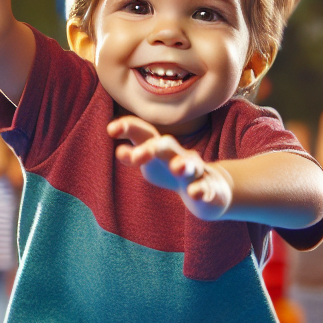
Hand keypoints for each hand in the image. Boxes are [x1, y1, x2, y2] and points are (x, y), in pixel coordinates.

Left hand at [108, 116, 232, 219]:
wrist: (212, 189)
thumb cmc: (172, 171)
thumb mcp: (150, 163)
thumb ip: (134, 156)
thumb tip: (120, 151)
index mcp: (161, 148)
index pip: (145, 132)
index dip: (129, 128)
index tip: (111, 130)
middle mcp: (178, 155)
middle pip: (166, 146)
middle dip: (152, 148)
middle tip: (137, 156)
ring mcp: (196, 172)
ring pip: (190, 166)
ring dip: (183, 165)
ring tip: (177, 168)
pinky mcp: (210, 189)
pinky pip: (206, 189)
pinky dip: (201, 191)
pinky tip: (195, 194)